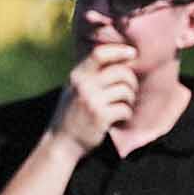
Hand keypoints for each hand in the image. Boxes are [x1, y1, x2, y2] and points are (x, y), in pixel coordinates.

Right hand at [78, 26, 178, 146]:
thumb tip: (119, 59)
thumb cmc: (72, 115)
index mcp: (77, 76)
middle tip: (130, 91)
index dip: (119, 51)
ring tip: (123, 106)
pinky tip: (119, 119)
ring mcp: (91, 101)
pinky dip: (126, 115)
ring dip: (129, 100)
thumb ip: (89, 75)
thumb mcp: (74, 89)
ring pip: (125, 90)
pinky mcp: (100, 116)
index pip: (100, 54)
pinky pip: (125, 109)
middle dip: (131, 81)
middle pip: (120, 72)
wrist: (61, 143)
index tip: (132, 53)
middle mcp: (83, 85)